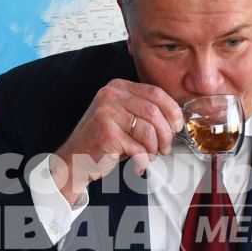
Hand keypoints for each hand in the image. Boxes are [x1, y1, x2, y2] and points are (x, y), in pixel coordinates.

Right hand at [48, 80, 182, 204]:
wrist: (75, 160)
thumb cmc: (103, 141)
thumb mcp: (123, 117)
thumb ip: (144, 111)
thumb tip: (175, 118)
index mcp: (118, 87)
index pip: (155, 92)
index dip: (172, 110)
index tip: (177, 126)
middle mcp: (110, 95)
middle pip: (154, 111)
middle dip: (166, 133)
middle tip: (165, 147)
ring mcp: (107, 113)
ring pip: (148, 130)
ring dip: (155, 148)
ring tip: (150, 155)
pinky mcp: (107, 134)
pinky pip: (138, 147)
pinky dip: (143, 159)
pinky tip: (138, 163)